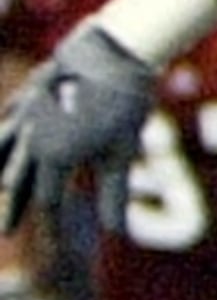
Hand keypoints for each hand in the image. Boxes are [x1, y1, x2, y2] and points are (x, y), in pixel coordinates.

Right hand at [0, 21, 161, 227]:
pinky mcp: (33, 92)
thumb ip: (113, 194)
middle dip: (15, 206)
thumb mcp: (121, 153)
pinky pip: (13, 116)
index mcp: (54, 157)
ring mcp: (29, 113)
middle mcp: (34, 139)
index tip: (56, 248)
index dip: (52, 226)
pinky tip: (9, 127)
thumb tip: (117, 234)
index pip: (50, 201)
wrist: (113, 51)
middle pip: (19, 180)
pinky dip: (7, 129)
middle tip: (7, 231)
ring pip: (4, 145)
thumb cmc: (123, 104)